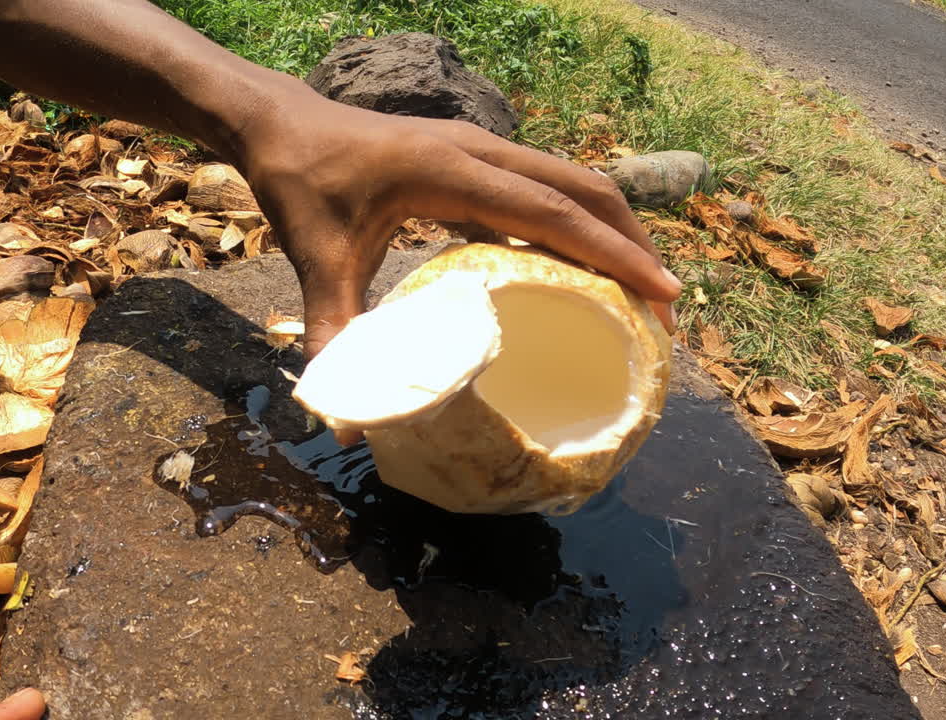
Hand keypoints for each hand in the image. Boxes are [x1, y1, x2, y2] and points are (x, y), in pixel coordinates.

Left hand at [237, 83, 681, 363]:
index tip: (662, 293)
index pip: (554, 212)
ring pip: (571, 182)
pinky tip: (579, 266)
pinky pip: (543, 187)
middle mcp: (481, 151)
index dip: (613, 254)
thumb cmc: (300, 180)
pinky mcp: (474, 158)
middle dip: (633, 244)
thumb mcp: (316, 257)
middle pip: (584, 190)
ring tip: (640, 288)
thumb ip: (334, 332)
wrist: (280, 122)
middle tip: (666, 307)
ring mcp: (480, 149)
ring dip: (612, 229)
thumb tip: (347, 422)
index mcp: (453, 171)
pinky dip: (575, 223)